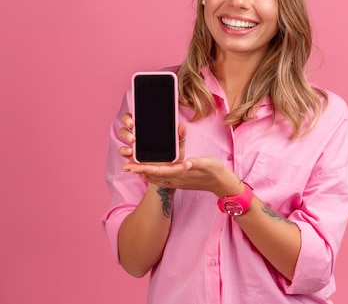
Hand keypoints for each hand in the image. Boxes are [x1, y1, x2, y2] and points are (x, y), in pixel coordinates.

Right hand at [117, 112, 186, 177]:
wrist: (170, 172)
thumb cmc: (173, 156)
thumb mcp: (178, 145)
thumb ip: (181, 135)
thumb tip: (181, 125)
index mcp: (147, 129)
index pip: (135, 118)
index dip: (130, 118)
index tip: (133, 122)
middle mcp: (138, 135)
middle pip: (126, 126)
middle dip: (126, 128)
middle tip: (132, 131)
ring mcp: (133, 146)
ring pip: (123, 137)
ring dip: (125, 138)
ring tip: (132, 146)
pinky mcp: (132, 157)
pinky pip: (124, 152)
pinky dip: (124, 151)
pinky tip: (130, 153)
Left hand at [124, 155, 242, 197]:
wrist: (222, 184)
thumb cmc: (216, 171)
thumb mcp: (209, 164)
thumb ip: (196, 163)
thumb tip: (186, 163)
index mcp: (180, 173)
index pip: (158, 170)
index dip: (144, 168)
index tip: (131, 166)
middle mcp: (177, 179)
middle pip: (153, 175)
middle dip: (139, 171)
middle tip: (125, 167)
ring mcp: (178, 182)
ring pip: (156, 178)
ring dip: (144, 174)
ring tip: (132, 170)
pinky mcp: (181, 181)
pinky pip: (162, 180)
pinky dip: (153, 177)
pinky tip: (148, 175)